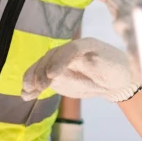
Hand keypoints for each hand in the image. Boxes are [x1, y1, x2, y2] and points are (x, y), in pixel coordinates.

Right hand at [21, 38, 139, 102]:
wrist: (114, 79)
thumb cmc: (115, 70)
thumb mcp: (111, 67)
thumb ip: (98, 63)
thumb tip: (87, 60)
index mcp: (84, 45)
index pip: (69, 50)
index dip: (59, 61)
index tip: (51, 75)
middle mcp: (69, 51)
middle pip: (51, 57)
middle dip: (42, 71)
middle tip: (39, 87)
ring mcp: (60, 63)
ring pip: (42, 66)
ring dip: (32, 78)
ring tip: (27, 92)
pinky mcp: (56, 75)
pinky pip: (42, 78)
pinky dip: (33, 86)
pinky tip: (26, 95)